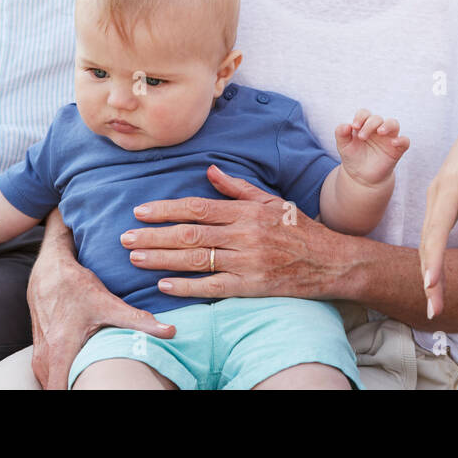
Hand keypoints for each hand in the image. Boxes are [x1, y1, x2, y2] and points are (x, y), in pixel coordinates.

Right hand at [27, 231, 174, 389]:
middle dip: (79, 391)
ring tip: (96, 383)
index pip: (60, 391)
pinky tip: (81, 376)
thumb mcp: (109, 303)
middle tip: (105, 386)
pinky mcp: (40, 354)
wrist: (49, 272)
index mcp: (60, 350)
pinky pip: (48, 376)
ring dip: (70, 386)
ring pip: (51, 385)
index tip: (101, 390)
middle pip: (58, 391)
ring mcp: (39, 357)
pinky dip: (63, 379)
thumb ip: (138, 320)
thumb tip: (170, 331)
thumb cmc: (76, 286)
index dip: (80, 395)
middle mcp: (45, 357)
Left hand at [123, 165, 351, 299]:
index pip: (197, 208)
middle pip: (189, 234)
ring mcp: (248, 262)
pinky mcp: (253, 286)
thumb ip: (238, 188)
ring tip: (135, 257)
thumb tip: (211, 170)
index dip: (165, 210)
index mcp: (246, 212)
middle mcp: (244, 234)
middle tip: (125, 237)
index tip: (141, 212)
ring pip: (196, 260)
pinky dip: (187, 286)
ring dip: (162, 259)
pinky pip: (213, 287)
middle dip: (153, 235)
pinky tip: (164, 284)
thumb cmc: (300, 229)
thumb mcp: (271, 201)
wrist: (332, 261)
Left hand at [334, 109, 408, 186]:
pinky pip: (405, 141)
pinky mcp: (397, 150)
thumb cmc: (353, 158)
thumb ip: (341, 134)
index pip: (365, 113)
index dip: (360, 117)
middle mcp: (377, 129)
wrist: (361, 177)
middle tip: (362, 137)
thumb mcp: (343, 146)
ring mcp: (388, 138)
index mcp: (364, 125)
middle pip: (377, 118)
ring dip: (387, 125)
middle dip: (369, 125)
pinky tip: (393, 143)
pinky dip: (401, 140)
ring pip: (393, 124)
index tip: (354, 127)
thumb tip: (346, 125)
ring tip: (380, 132)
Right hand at [419, 105, 457, 318]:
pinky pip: (431, 234)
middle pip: (427, 241)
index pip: (437, 228)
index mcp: (451, 185)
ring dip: (428, 272)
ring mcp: (436, 198)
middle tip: (434, 311)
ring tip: (433, 303)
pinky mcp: (439, 202)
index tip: (432, 286)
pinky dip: (431, 258)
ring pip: (426, 240)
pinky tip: (435, 279)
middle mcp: (437, 194)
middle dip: (429, 277)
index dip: (434, 259)